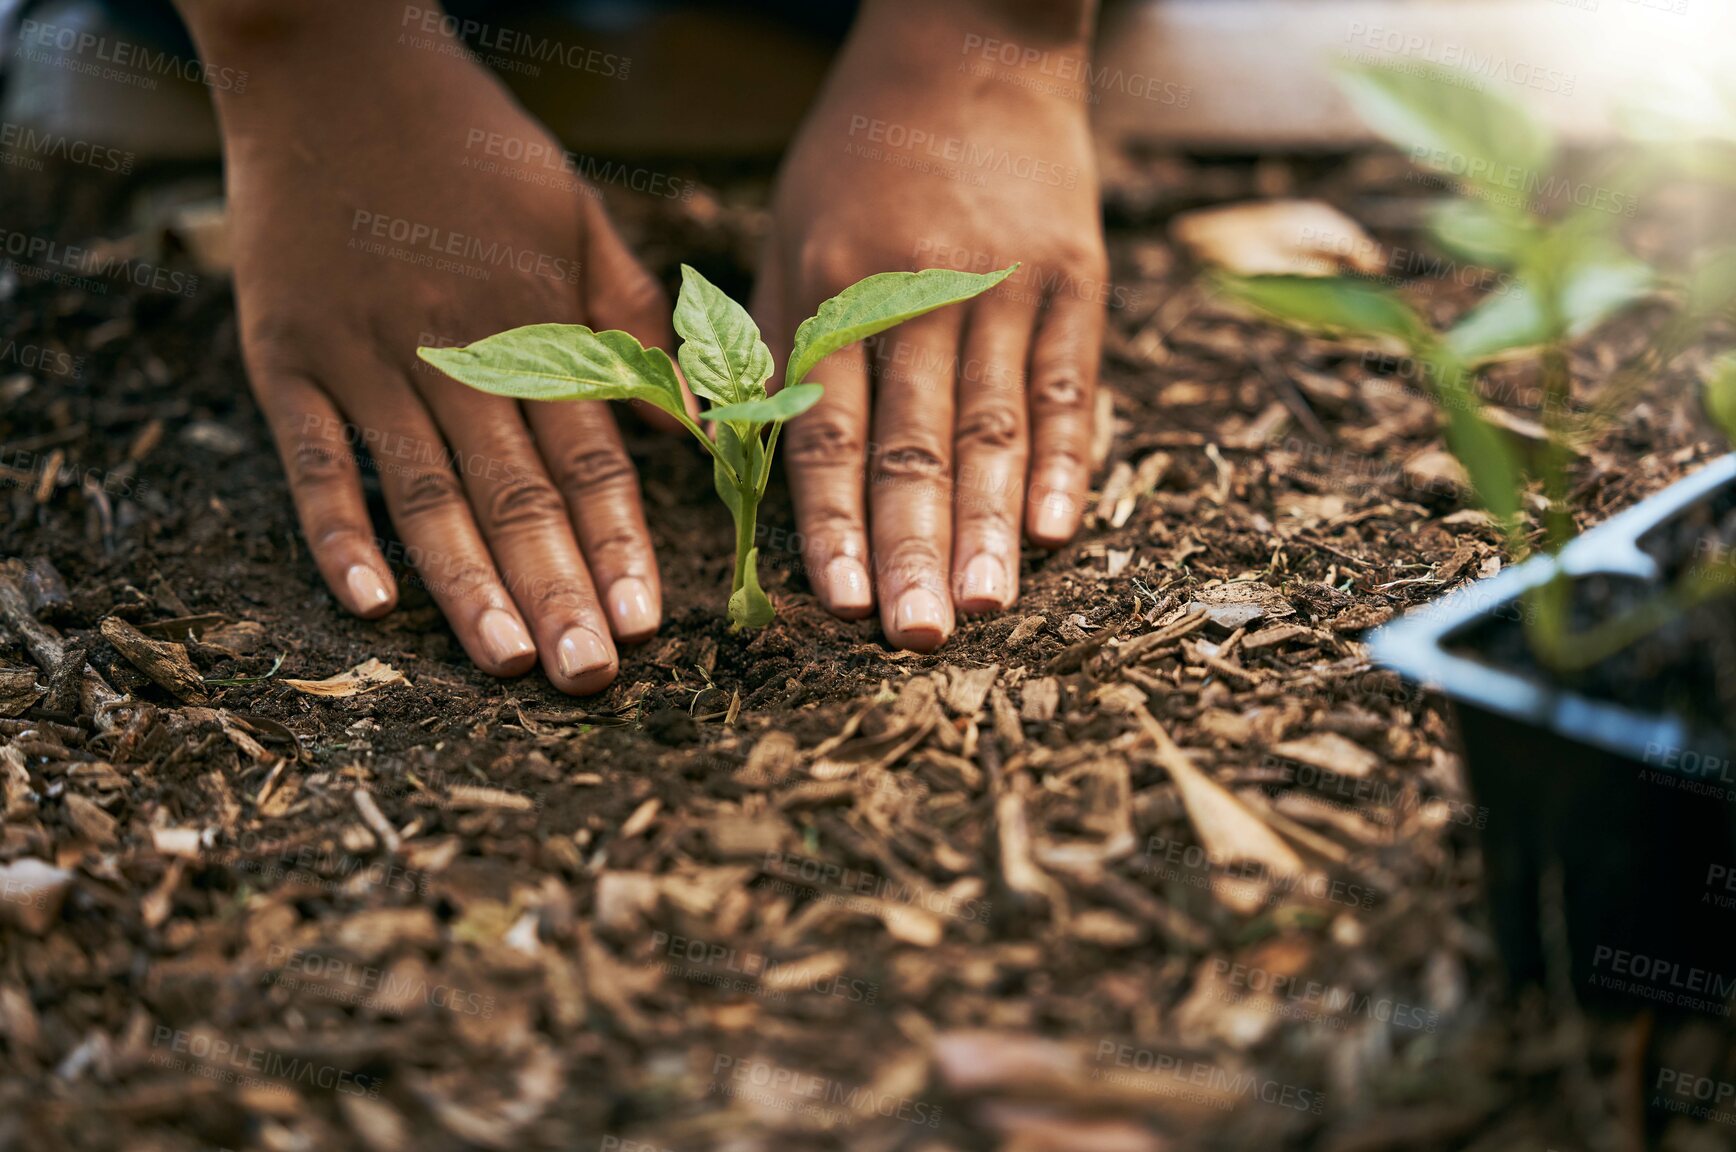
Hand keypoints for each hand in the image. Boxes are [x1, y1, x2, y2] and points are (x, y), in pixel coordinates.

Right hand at [183, 4, 675, 692]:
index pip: (589, 457)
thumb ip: (635, 323)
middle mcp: (452, 349)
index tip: (651, 622)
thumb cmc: (472, 147)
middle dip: (558, 591)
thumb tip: (699, 420)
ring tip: (508, 663)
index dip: (620, 543)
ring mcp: (362, 356)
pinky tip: (367, 602)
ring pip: (423, 492)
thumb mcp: (577, 216)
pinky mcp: (284, 356)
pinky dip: (336, 530)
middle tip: (591, 678)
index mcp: (534, 320)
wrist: (331, 63)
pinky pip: (312, 458)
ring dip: (466, 585)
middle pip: (514, 493)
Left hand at [753, 0, 1106, 650]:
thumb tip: (736, 458)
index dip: (832, 520)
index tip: (839, 602)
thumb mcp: (788, 232)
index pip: (829, 426)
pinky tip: (1056, 531)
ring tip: (986, 608)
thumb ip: (770, 343)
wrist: (972, 42)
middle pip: (916, 443)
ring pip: (997, 427)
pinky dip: (1066, 461)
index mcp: (836, 284)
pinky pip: (1070, 385)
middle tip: (918, 640)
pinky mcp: (1072, 278)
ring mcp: (1005, 284)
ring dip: (990, 527)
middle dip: (915, 548)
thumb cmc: (859, 156)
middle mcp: (921, 288)